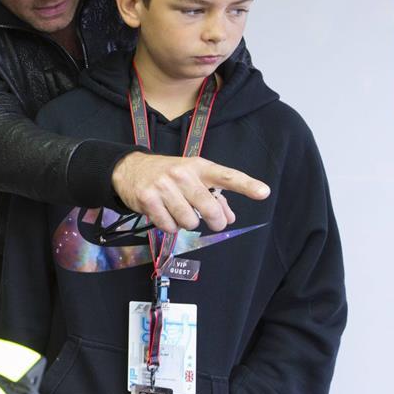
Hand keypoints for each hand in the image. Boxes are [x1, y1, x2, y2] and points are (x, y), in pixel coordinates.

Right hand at [112, 153, 269, 232]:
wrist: (130, 169)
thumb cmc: (168, 175)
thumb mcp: (192, 178)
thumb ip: (214, 197)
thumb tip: (229, 217)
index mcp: (199, 167)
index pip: (226, 176)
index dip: (246, 185)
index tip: (263, 192)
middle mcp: (182, 174)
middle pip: (209, 208)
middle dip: (215, 221)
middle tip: (215, 223)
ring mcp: (163, 186)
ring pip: (188, 221)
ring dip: (187, 223)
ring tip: (179, 213)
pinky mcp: (147, 199)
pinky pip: (168, 226)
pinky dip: (169, 226)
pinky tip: (164, 214)